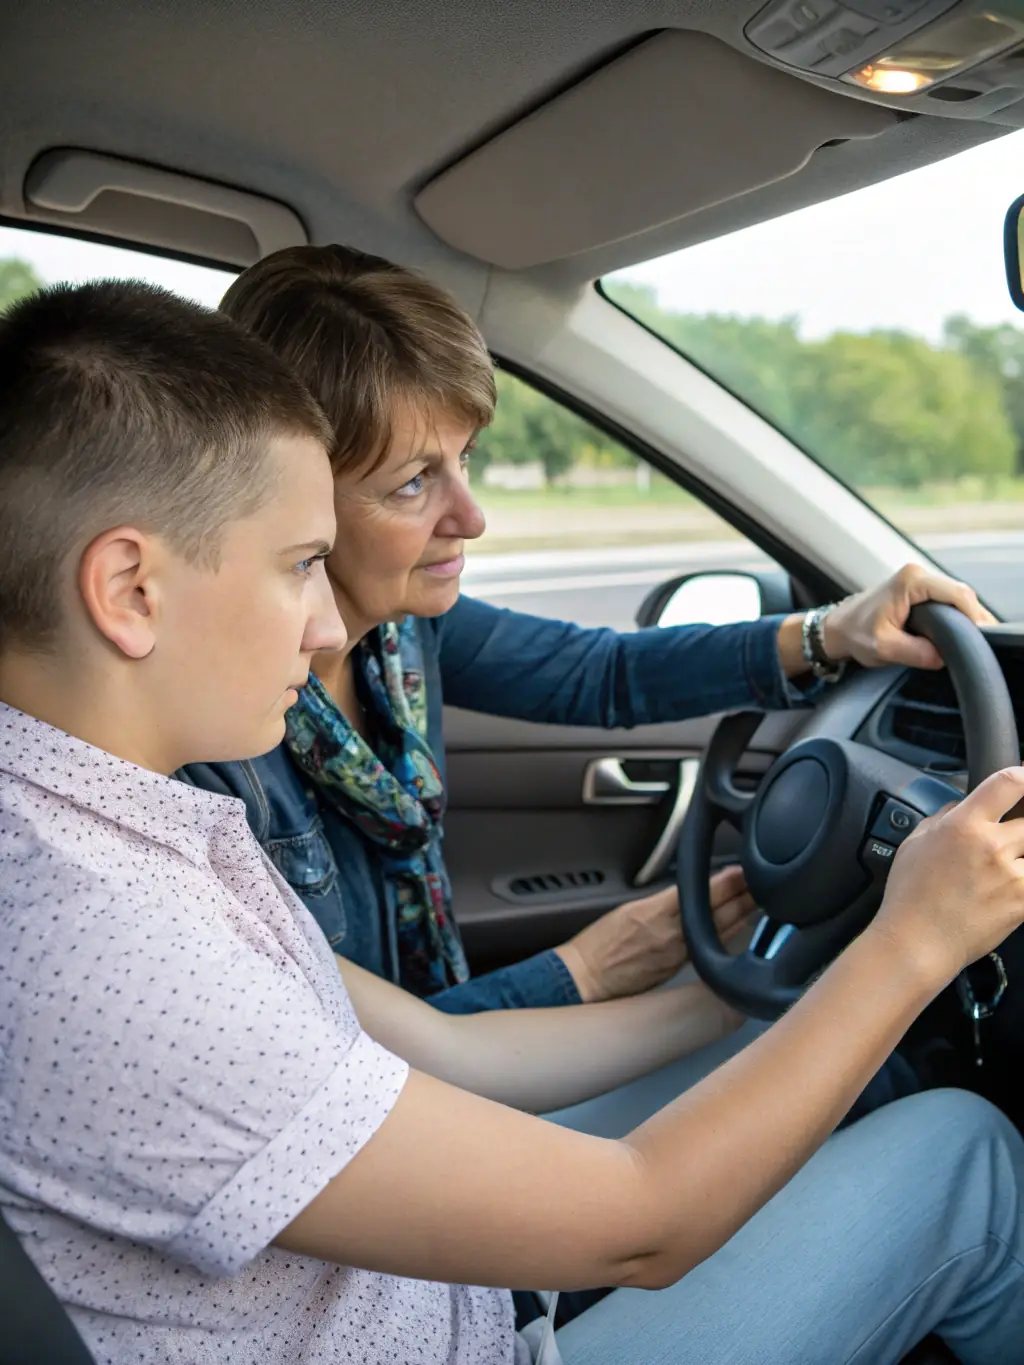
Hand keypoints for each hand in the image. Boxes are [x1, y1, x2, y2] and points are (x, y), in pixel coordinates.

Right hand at [555, 865, 755, 1003]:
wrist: (586, 978)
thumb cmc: (599, 943)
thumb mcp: (628, 910)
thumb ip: (661, 902)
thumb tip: (687, 895)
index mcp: (655, 912)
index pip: (700, 893)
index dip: (725, 882)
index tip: (742, 871)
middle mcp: (671, 934)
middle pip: (717, 912)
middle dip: (742, 897)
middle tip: (762, 884)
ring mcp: (678, 954)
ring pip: (718, 931)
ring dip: (741, 915)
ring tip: (759, 901)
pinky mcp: (679, 970)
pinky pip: (710, 949)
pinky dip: (728, 936)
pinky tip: (742, 929)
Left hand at [823, 563, 995, 671]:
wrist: (836, 628)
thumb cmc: (854, 634)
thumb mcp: (884, 647)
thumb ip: (916, 652)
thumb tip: (944, 656)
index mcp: (911, 581)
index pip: (957, 594)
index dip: (972, 617)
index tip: (978, 639)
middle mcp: (917, 574)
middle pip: (962, 594)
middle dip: (973, 618)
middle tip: (978, 644)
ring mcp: (919, 580)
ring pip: (957, 597)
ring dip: (966, 617)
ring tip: (972, 641)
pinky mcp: (919, 591)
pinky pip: (947, 600)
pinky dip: (957, 616)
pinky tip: (961, 634)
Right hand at [871, 767, 1023, 989]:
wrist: (917, 942)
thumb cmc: (910, 896)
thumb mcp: (915, 843)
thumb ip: (942, 817)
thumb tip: (959, 803)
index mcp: (963, 825)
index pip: (1009, 782)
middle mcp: (991, 846)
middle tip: (1015, 831)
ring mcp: (1011, 876)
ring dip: (1023, 852)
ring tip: (1010, 858)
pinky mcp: (1022, 902)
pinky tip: (1012, 884)